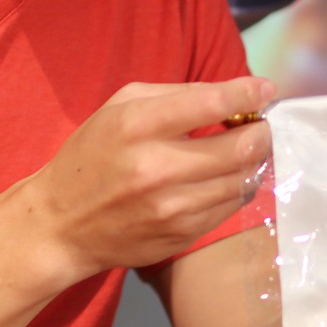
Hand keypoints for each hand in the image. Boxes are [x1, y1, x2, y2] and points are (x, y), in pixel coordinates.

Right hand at [17, 77, 275, 277]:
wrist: (62, 224)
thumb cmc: (93, 154)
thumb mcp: (120, 107)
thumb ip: (176, 95)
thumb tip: (234, 93)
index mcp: (138, 125)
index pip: (212, 103)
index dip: (249, 93)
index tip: (265, 90)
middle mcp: (157, 168)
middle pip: (240, 147)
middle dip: (261, 131)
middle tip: (259, 125)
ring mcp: (172, 208)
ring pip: (243, 180)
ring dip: (253, 161)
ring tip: (243, 149)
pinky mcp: (181, 235)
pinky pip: (230, 207)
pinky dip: (237, 188)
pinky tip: (224, 177)